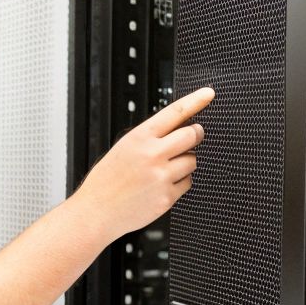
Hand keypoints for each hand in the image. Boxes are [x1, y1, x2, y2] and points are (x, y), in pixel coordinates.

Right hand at [71, 86, 213, 237]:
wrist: (96, 211)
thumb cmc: (108, 180)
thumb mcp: (124, 148)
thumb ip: (151, 138)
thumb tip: (182, 128)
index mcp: (139, 137)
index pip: (174, 112)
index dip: (195, 100)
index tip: (208, 93)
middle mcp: (152, 154)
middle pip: (192, 135)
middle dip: (196, 134)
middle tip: (194, 135)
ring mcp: (161, 176)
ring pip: (193, 160)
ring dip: (186, 162)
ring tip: (165, 168)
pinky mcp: (167, 197)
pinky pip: (187, 183)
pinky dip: (180, 182)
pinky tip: (161, 185)